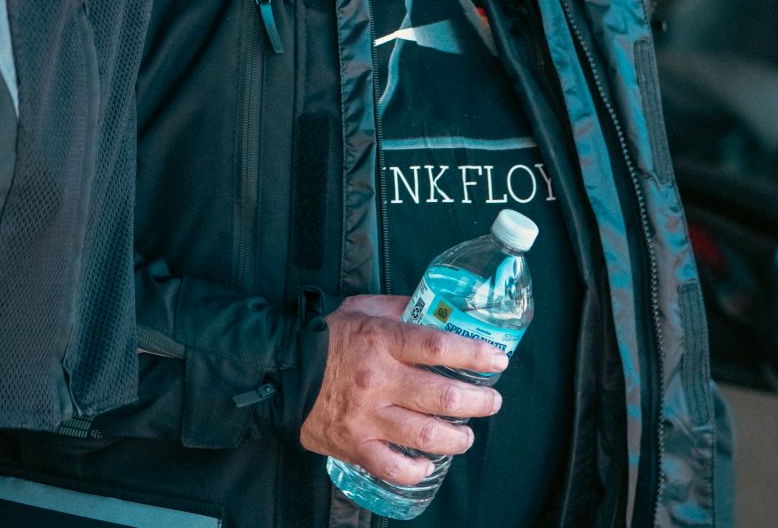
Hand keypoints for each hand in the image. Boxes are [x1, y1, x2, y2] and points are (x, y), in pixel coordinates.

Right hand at [298, 294, 506, 488]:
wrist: (280, 371)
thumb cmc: (326, 339)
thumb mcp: (362, 309)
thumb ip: (400, 308)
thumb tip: (436, 310)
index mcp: (382, 342)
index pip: (438, 347)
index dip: (474, 355)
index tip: (497, 361)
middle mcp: (379, 381)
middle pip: (442, 396)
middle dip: (478, 402)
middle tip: (492, 402)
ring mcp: (367, 417)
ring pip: (425, 436)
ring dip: (457, 439)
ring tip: (466, 436)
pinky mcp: (354, 445)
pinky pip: (392, 467)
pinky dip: (415, 470)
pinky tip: (427, 464)